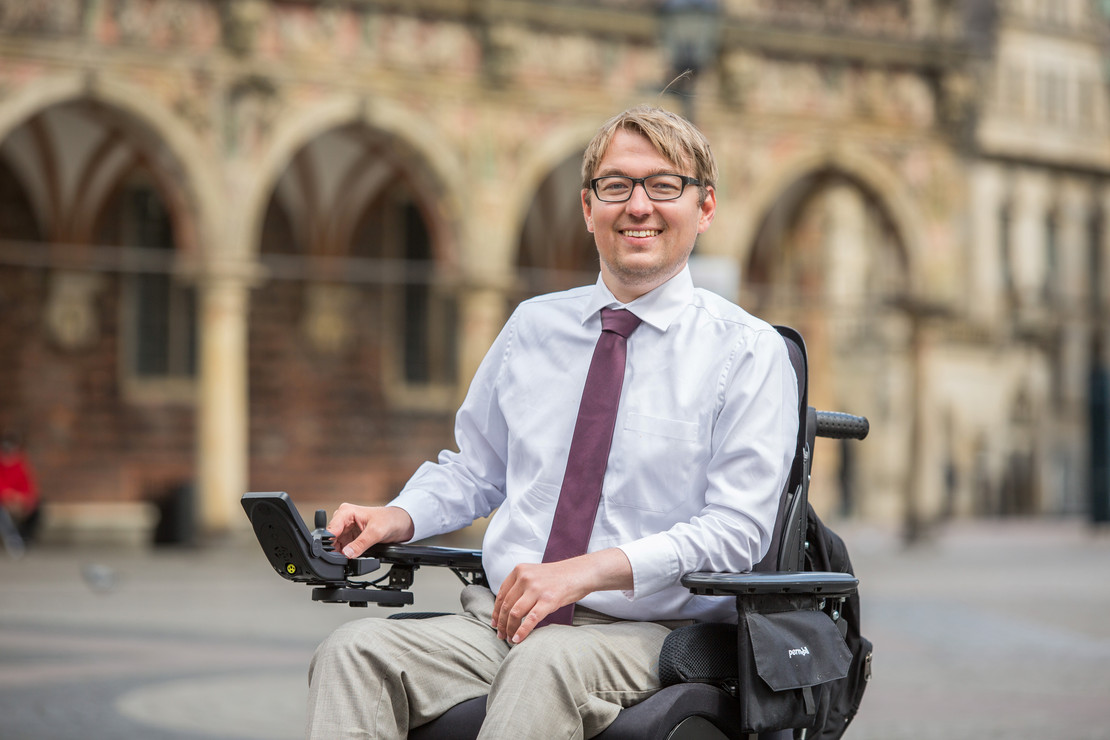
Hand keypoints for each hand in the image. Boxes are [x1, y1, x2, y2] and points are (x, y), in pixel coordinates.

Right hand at [326, 503, 414, 557]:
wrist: (400, 523)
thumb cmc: (390, 520)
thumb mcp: (376, 532)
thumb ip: (360, 544)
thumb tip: (347, 553)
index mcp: (346, 512)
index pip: (331, 530)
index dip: (329, 543)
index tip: (333, 555)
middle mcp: (343, 520)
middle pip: (331, 539)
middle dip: (334, 550)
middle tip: (344, 558)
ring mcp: (346, 529)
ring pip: (335, 545)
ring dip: (340, 553)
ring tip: (351, 556)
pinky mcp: (350, 537)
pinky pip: (342, 548)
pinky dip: (344, 554)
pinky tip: (351, 556)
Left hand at [491, 548, 632, 643]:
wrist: (581, 572)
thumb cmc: (559, 576)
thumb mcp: (535, 574)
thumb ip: (521, 585)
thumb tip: (507, 607)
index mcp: (520, 570)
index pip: (501, 594)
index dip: (496, 611)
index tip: (495, 623)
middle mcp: (525, 578)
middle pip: (506, 605)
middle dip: (501, 623)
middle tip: (500, 634)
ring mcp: (536, 589)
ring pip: (514, 613)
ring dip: (509, 629)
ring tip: (509, 638)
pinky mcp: (548, 600)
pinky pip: (530, 619)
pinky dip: (522, 631)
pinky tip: (518, 639)